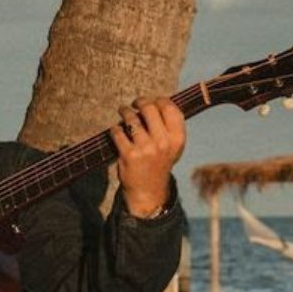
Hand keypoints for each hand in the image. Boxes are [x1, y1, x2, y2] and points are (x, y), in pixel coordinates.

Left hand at [110, 97, 185, 218]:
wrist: (148, 191)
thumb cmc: (159, 163)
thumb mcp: (173, 146)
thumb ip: (169, 125)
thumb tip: (156, 101)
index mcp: (177, 138)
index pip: (169, 107)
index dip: (158, 100)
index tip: (151, 101)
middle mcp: (163, 142)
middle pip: (149, 108)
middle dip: (140, 101)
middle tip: (134, 104)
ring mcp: (146, 148)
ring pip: (132, 118)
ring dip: (125, 111)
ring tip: (122, 111)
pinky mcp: (129, 155)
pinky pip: (118, 132)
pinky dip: (115, 129)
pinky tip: (116, 130)